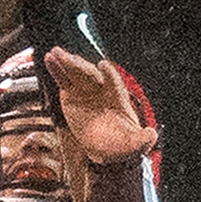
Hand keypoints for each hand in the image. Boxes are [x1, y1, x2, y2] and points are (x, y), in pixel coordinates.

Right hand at [46, 48, 158, 163]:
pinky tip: (49, 58)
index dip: (108, 75)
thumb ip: (142, 140)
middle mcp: (101, 89)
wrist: (105, 148)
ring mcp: (85, 89)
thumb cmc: (119, 143)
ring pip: (76, 73)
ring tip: (55, 53)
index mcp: (118, 98)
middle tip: (71, 60)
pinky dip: (56, 69)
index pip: (114, 82)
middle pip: (91, 74)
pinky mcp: (71, 93)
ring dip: (66, 62)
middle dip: (81, 66)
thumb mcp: (133, 145)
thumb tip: (151, 135)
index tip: (102, 67)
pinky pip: (63, 79)